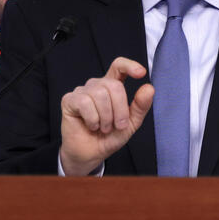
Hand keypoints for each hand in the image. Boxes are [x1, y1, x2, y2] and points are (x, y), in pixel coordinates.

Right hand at [58, 57, 153, 175]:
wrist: (91, 154)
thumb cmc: (109, 137)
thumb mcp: (131, 123)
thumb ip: (140, 106)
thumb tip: (149, 88)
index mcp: (112, 88)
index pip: (119, 66)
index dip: (129, 65)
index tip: (141, 73)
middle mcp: (97, 86)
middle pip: (113, 85)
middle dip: (120, 109)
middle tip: (117, 125)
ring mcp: (82, 91)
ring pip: (100, 94)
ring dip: (106, 117)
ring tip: (103, 128)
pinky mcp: (70, 100)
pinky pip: (85, 102)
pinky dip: (93, 119)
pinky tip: (91, 126)